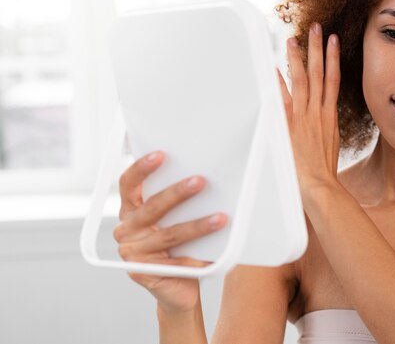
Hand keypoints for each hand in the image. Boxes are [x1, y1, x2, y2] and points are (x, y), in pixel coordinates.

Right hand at [114, 151, 226, 313]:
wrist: (177, 287)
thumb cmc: (178, 247)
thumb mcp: (174, 220)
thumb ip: (178, 203)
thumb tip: (204, 178)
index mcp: (130, 211)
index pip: (128, 184)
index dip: (142, 168)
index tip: (160, 154)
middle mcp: (126, 230)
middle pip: (153, 207)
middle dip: (178, 193)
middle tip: (200, 181)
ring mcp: (132, 253)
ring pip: (169, 234)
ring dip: (197, 226)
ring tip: (220, 218)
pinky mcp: (142, 272)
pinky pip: (175, 262)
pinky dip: (196, 258)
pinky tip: (214, 254)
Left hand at [277, 22, 341, 195]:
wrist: (320, 186)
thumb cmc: (324, 170)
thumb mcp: (330, 143)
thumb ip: (324, 126)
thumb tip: (321, 118)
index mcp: (330, 115)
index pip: (333, 79)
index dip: (333, 58)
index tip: (333, 40)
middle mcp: (319, 112)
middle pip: (319, 73)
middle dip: (317, 48)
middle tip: (316, 27)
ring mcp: (304, 117)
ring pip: (303, 81)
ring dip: (298, 58)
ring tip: (295, 39)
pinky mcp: (290, 126)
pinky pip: (284, 100)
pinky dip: (279, 83)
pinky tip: (275, 68)